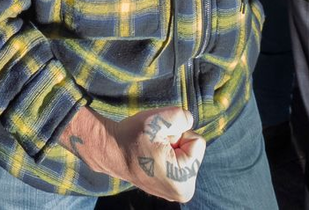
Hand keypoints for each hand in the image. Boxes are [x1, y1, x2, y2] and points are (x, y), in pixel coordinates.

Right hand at [61, 106, 204, 202]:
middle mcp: (183, 191)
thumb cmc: (132, 136)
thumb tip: (189, 121)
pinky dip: (167, 153)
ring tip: (152, 149)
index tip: (159, 139)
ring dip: (171, 146)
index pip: (197, 141)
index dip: (178, 133)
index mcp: (184, 180)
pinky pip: (178, 161)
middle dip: (176, 141)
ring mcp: (176, 191)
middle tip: (155, 143)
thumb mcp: (157, 119)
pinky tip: (152, 155)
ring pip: (185, 153)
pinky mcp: (169, 186)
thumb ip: (182, 117)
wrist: (111, 149)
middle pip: (193, 149)